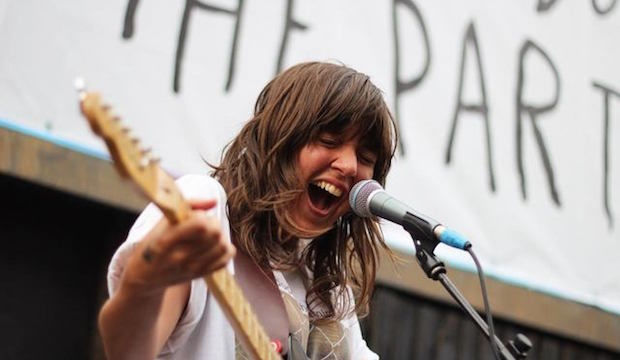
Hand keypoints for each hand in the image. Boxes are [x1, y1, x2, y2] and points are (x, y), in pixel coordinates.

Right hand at [121, 199, 235, 294]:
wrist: (144, 277)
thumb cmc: (152, 244)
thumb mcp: (160, 223)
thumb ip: (187, 207)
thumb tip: (214, 201)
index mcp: (166, 241)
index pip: (200, 225)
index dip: (201, 216)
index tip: (193, 216)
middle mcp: (180, 257)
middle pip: (215, 233)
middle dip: (211, 223)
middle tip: (202, 224)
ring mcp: (192, 269)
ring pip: (223, 245)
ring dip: (219, 236)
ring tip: (207, 236)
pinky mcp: (201, 275)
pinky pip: (226, 258)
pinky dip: (224, 249)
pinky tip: (212, 246)